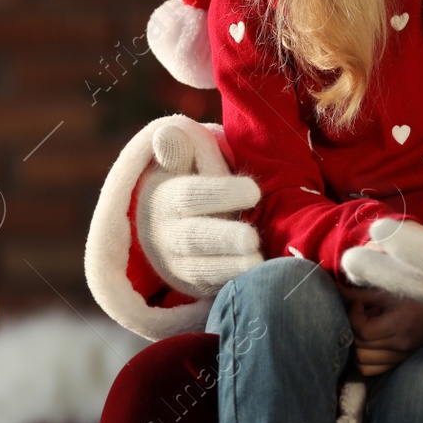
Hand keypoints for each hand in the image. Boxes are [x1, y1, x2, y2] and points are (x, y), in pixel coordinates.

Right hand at [137, 122, 262, 298]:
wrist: (163, 226)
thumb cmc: (187, 181)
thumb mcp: (179, 162)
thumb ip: (179, 150)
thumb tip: (168, 135)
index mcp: (165, 198)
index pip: (190, 196)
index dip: (221, 194)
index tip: (255, 191)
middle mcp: (167, 234)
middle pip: (194, 238)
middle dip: (224, 240)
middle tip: (252, 239)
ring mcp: (179, 263)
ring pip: (202, 269)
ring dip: (231, 268)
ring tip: (258, 261)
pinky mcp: (194, 285)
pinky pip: (212, 288)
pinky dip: (234, 284)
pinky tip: (259, 278)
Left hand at [338, 283, 422, 376]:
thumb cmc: (411, 299)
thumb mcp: (387, 293)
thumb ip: (359, 295)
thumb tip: (335, 290)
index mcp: (400, 324)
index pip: (364, 331)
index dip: (354, 317)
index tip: (358, 306)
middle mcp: (400, 345)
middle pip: (361, 348)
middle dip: (355, 331)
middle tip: (362, 316)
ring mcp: (399, 358)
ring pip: (362, 363)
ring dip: (358, 346)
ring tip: (366, 330)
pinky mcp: (397, 364)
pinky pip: (370, 370)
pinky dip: (363, 358)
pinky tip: (369, 343)